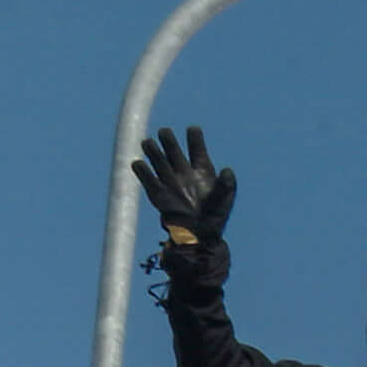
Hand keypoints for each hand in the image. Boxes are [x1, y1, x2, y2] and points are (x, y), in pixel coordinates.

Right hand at [131, 123, 237, 246]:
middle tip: (164, 132)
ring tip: (148, 143)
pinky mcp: (157, 193)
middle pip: (173, 149)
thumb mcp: (223, 201)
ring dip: (152, 150)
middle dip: (168, 139)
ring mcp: (169, 181)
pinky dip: (142, 171)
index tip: (193, 130)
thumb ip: (226, 186)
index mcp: (201, 170)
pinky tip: (139, 164)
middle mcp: (183, 171)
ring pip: (158, 159)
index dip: (194, 138)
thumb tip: (227, 171)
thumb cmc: (213, 218)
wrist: (197, 237)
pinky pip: (147, 178)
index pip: (196, 148)